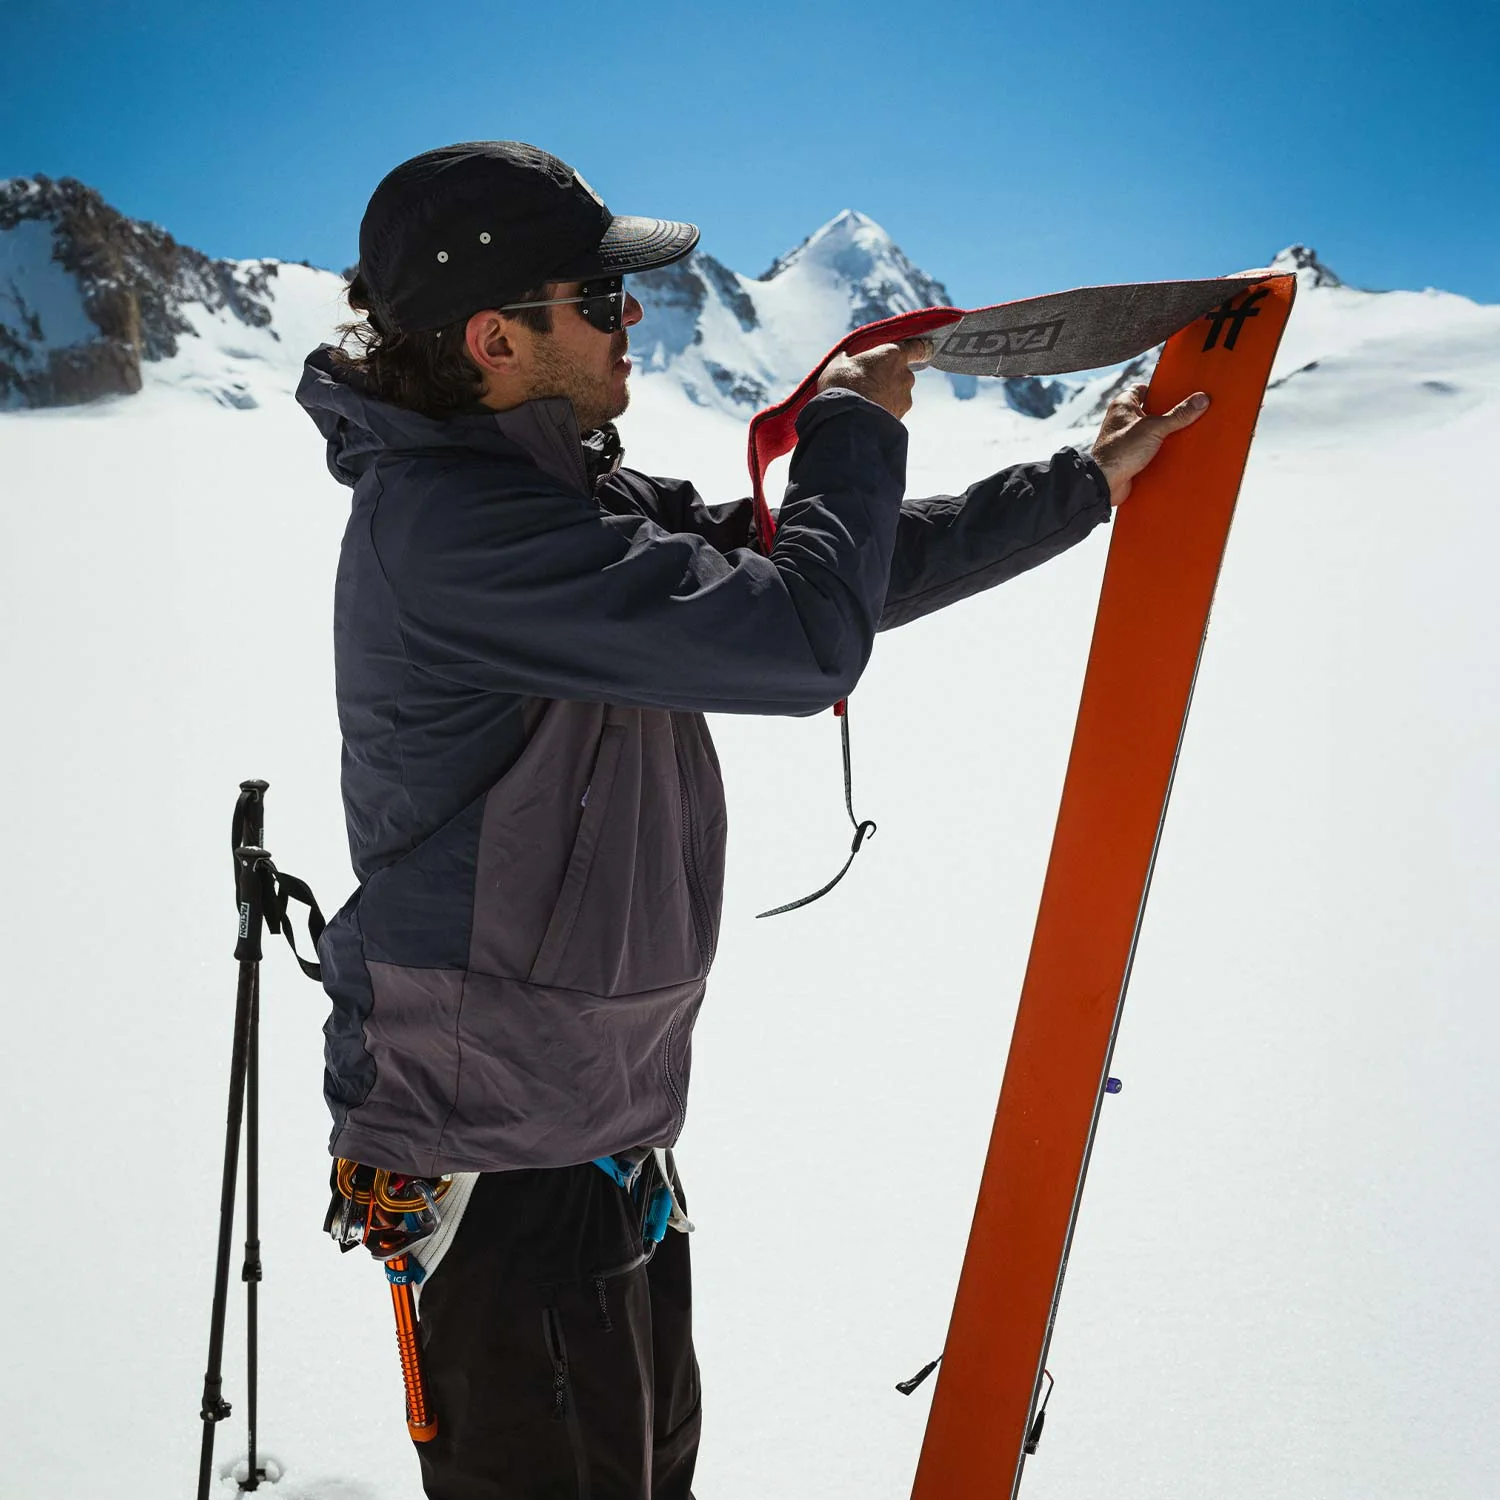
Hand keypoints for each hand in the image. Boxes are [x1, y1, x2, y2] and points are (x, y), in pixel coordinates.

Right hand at [816, 339, 928, 420]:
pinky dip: (883, 412)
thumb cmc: (842, 385)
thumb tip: (846, 359)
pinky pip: (893, 411)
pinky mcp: (900, 418)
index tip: (914, 352)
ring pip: (898, 394)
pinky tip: (866, 415)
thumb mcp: (838, 364)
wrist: (846, 421)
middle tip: (869, 383)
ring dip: (886, 396)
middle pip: (903, 373)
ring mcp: (905, 399)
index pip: (917, 347)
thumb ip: (850, 358)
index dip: (915, 350)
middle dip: (889, 377)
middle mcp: (905, 375)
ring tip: (865, 403)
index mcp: (893, 355)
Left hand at [1089, 383, 1209, 505]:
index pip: (1142, 388)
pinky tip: (1176, 453)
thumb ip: (1178, 415)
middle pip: (1150, 411)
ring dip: (1165, 435)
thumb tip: (1201, 399)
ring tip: (1187, 432)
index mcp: (1123, 405)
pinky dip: (1160, 452)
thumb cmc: (1120, 451)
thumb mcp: (1154, 428)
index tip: (1177, 390)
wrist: (1104, 483)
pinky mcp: (1130, 457)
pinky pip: (1149, 450)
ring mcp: (1126, 440)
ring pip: (1150, 432)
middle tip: (1188, 412)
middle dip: (1167, 414)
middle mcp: (1122, 421)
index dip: (1158, 388)